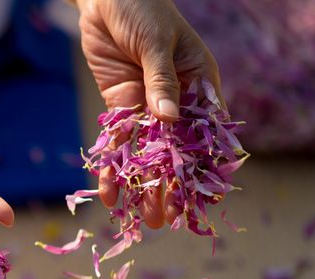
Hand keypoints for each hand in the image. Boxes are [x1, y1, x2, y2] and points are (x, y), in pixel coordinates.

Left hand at [75, 0, 220, 227]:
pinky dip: (113, 169)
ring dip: (142, 188)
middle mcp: (176, 101)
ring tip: (140, 221)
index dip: (202, 166)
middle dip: (168, 188)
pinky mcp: (120, 107)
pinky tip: (109, 197)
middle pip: (174, 152)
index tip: (200, 197)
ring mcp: (148, 107)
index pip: (204, 132)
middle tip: (163, 221)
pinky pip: (118, 144)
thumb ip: (161, 82)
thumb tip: (168, 119)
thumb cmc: (143, 8)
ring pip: (146, 155)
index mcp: (200, 83)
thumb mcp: (156, 43)